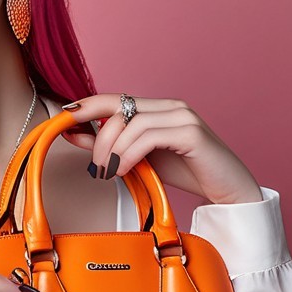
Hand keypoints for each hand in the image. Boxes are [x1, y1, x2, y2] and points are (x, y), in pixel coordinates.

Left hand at [60, 94, 262, 204]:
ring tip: (107, 172)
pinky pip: (148, 136)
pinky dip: (129, 153)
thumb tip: (73, 134)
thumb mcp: (139, 160)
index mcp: (157, 108)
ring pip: (131, 122)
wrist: (228, 192)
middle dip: (97, 137)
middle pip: (118, 108)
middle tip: (94, 166)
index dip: (87, 106)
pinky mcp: (191, 132)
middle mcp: (169, 106)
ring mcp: (182, 116)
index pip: (114, 99)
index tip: (63, 117)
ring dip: (111, 149)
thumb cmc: (186, 173)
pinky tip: (122, 170)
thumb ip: (110, 146)